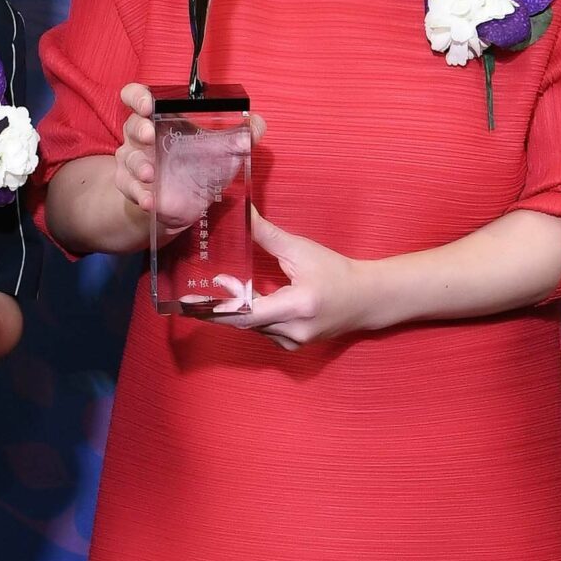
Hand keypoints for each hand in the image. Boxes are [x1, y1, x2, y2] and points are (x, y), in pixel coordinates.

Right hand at [112, 82, 261, 230]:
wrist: (187, 202)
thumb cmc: (201, 166)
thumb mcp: (224, 150)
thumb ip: (242, 136)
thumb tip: (258, 124)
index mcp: (163, 118)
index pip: (139, 97)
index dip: (138, 96)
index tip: (148, 103)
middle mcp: (144, 136)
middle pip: (132, 124)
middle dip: (140, 128)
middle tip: (151, 135)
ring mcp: (136, 161)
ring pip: (129, 158)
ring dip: (139, 165)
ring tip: (151, 174)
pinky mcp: (132, 186)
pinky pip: (129, 187)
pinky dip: (139, 194)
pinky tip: (150, 200)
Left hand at [209, 212, 377, 351]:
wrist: (367, 298)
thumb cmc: (337, 271)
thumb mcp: (302, 250)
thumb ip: (268, 236)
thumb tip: (243, 215)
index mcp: (296, 306)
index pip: (246, 314)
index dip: (218, 309)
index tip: (194, 304)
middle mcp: (293, 330)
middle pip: (244, 322)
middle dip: (221, 308)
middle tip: (197, 297)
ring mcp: (294, 342)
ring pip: (253, 328)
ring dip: (237, 310)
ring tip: (224, 288)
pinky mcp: (294, 345)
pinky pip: (264, 332)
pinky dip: (253, 318)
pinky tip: (250, 301)